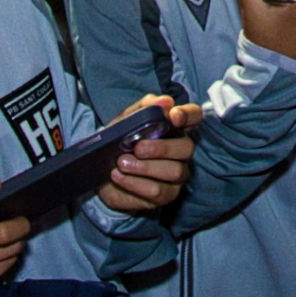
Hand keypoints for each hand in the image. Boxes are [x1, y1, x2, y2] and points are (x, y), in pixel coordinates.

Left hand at [96, 96, 200, 211]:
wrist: (101, 172)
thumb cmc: (120, 141)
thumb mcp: (126, 120)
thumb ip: (144, 107)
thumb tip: (166, 101)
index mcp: (175, 127)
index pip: (194, 116)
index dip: (188, 115)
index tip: (172, 117)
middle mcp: (182, 150)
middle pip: (187, 148)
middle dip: (162, 148)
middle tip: (137, 148)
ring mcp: (177, 174)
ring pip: (174, 171)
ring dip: (145, 168)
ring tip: (122, 163)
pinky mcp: (167, 195)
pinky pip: (158, 191)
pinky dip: (135, 183)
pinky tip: (118, 176)